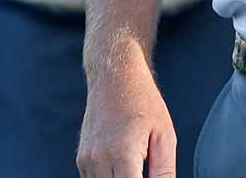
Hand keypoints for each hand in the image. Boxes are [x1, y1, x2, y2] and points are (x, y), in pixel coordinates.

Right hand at [75, 62, 176, 177]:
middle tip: (143, 166)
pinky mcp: (81, 159)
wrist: (114, 78)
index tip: (149, 175)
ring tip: (134, 164)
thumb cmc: (143, 102)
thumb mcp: (164, 135)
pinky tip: (122, 166)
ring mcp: (87, 160)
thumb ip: (164, 171)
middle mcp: (100, 159)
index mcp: (123, 154)